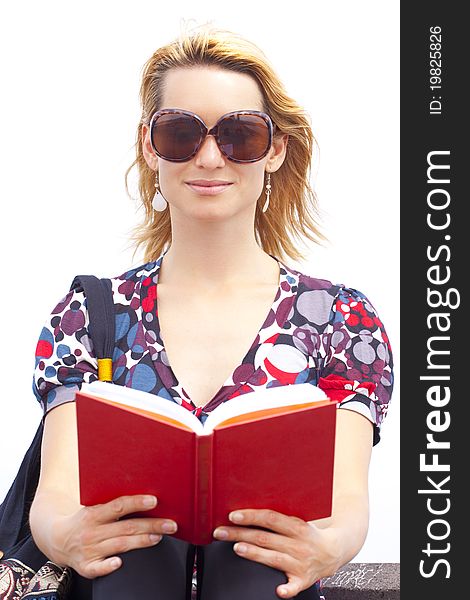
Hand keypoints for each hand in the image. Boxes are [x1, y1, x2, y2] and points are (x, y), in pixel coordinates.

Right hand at [54, 495, 177, 578]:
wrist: (56, 538)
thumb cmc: (84, 520)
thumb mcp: (94, 506)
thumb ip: (115, 504)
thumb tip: (145, 497)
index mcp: (94, 513)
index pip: (119, 506)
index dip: (137, 503)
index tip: (154, 501)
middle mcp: (92, 531)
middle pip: (125, 527)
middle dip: (151, 525)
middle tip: (170, 524)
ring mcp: (89, 549)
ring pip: (119, 545)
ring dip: (141, 541)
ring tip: (158, 536)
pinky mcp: (85, 566)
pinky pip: (97, 569)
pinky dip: (108, 566)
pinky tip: (119, 563)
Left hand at [213, 509, 340, 598]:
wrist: (334, 551)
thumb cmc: (309, 534)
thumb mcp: (297, 520)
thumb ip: (277, 518)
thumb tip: (249, 509)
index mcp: (296, 526)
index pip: (270, 518)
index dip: (251, 516)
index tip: (233, 515)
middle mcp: (298, 544)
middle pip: (265, 537)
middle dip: (240, 534)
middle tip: (220, 532)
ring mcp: (300, 563)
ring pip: (273, 558)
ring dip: (254, 553)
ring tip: (237, 548)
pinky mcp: (303, 580)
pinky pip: (294, 586)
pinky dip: (286, 589)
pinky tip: (277, 590)